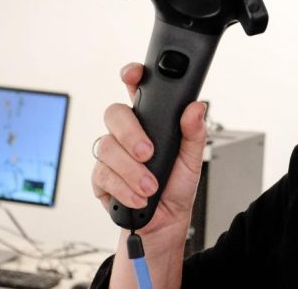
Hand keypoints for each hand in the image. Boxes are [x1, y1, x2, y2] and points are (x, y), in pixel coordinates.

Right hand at [91, 63, 207, 237]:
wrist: (165, 222)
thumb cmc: (177, 185)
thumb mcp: (193, 159)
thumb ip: (194, 132)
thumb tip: (196, 108)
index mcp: (150, 120)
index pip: (136, 89)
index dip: (131, 76)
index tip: (132, 74)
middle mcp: (127, 133)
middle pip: (114, 114)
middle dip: (130, 133)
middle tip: (148, 152)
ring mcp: (112, 154)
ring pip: (106, 147)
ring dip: (131, 170)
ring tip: (150, 186)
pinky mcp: (101, 178)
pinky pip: (103, 175)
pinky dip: (124, 188)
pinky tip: (139, 197)